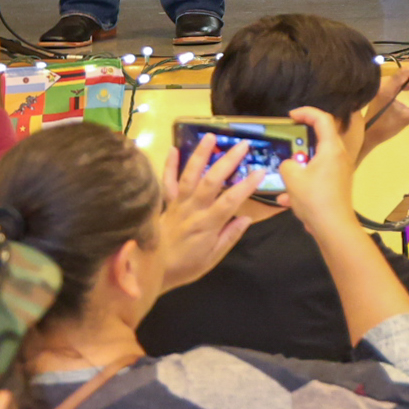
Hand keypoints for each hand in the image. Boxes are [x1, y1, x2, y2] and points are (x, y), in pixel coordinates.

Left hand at [158, 132, 260, 289]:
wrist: (148, 272)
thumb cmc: (185, 267)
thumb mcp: (212, 258)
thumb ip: (229, 237)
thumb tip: (246, 217)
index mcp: (206, 225)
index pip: (230, 201)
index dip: (246, 186)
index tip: (261, 171)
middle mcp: (192, 210)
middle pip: (211, 182)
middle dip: (228, 161)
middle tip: (243, 145)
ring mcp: (176, 205)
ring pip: (189, 176)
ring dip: (200, 155)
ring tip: (210, 136)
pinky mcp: (165, 204)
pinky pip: (167, 182)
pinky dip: (169, 165)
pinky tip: (174, 149)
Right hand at [274, 105, 357, 233]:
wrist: (333, 226)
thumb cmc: (314, 198)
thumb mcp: (292, 178)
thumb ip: (288, 164)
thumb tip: (290, 164)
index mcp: (331, 148)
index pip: (323, 119)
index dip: (307, 112)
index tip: (291, 115)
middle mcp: (339, 156)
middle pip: (321, 139)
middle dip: (300, 142)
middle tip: (285, 143)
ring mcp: (340, 171)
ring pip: (316, 161)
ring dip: (298, 169)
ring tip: (284, 179)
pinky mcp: (336, 185)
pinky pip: (317, 178)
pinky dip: (302, 185)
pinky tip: (287, 201)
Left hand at [360, 59, 408, 155]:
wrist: (369, 135)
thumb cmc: (384, 127)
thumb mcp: (407, 118)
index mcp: (387, 89)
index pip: (404, 72)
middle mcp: (385, 84)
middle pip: (407, 74)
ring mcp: (386, 87)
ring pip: (406, 80)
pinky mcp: (387, 91)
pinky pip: (403, 85)